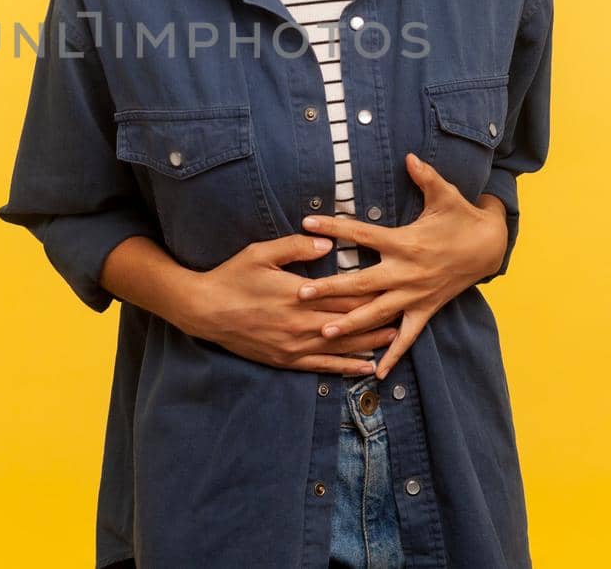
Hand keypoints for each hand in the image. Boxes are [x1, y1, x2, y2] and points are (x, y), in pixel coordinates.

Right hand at [185, 233, 400, 376]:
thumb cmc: (232, 277)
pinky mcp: (285, 360)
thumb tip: (327, 241)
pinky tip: (365, 368)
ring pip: (341, 346)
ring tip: (396, 339)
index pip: (344, 293)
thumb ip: (295, 247)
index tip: (394, 284)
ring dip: (370, 342)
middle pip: (349, 321)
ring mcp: (294, 345)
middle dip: (379, 317)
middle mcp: (301, 323)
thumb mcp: (261, 253)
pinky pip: (322, 366)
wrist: (203, 311)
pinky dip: (346, 367)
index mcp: (298, 294)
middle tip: (406, 311)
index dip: (372, 290)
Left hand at [296, 152, 507, 378]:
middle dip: (329, 289)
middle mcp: (406, 272)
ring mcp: (415, 295)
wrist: (491, 246)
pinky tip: (374, 372)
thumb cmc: (462, 217)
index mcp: (405, 242)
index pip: (362, 234)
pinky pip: (407, 336)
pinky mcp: (426, 310)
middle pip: (361, 283)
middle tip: (299, 294)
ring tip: (324, 333)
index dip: (335, 228)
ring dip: (352, 325)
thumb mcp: (446, 194)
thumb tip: (408, 156)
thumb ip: (425, 176)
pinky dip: (392, 354)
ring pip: (378, 313)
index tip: (307, 223)